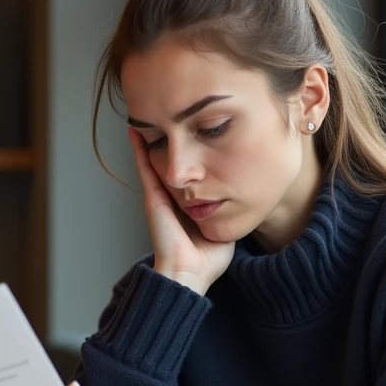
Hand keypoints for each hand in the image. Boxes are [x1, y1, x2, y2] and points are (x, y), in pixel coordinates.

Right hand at [129, 128, 233, 294]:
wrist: (190, 272)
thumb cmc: (208, 258)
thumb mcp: (227, 226)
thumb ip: (233, 210)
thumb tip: (249, 196)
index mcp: (189, 203)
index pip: (190, 173)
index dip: (192, 153)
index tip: (197, 131)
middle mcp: (172, 196)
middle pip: (171, 161)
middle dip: (171, 140)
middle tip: (170, 114)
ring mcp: (160, 195)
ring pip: (156, 159)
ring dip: (153, 138)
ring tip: (151, 113)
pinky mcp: (153, 196)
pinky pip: (145, 167)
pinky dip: (139, 148)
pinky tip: (136, 129)